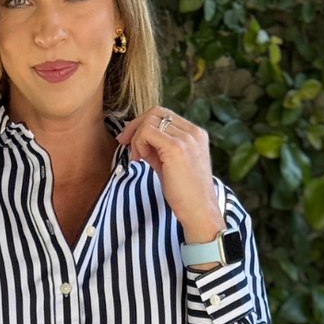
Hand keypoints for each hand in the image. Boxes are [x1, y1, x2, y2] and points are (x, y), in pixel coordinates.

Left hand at [115, 107, 223, 251]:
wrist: (199, 212)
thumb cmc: (185, 195)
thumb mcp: (170, 167)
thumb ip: (157, 151)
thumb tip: (140, 143)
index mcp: (195, 134)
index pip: (164, 115)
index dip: (144, 124)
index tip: (131, 141)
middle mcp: (193, 132)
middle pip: (156, 112)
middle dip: (135, 125)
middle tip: (124, 142)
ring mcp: (186, 138)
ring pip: (150, 121)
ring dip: (137, 136)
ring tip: (137, 157)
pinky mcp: (176, 148)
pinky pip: (148, 132)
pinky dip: (139, 142)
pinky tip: (140, 158)